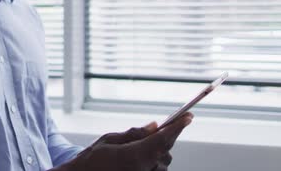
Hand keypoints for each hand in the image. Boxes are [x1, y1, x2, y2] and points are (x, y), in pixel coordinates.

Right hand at [54, 113, 192, 170]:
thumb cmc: (91, 162)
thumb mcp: (108, 140)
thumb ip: (134, 133)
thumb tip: (154, 126)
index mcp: (133, 157)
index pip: (162, 139)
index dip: (177, 127)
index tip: (188, 117)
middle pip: (165, 151)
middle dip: (161, 140)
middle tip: (150, 133)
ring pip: (163, 162)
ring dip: (156, 154)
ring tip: (132, 153)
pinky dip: (152, 163)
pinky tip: (135, 162)